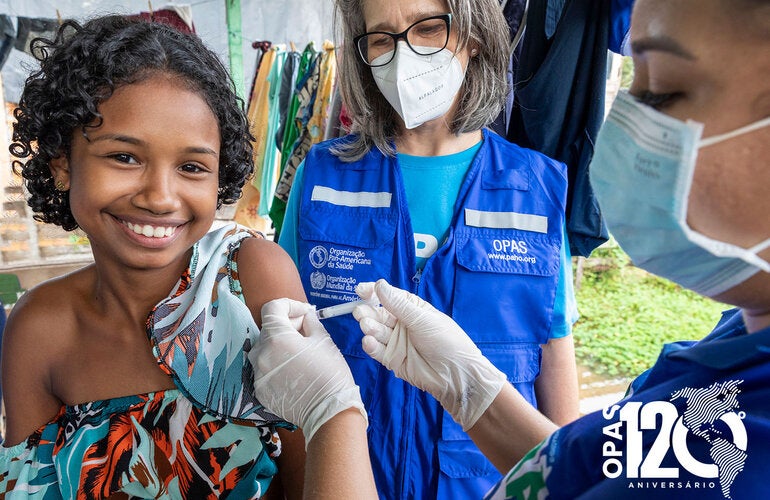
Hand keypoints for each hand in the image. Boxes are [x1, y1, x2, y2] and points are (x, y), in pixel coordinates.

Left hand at [250, 298, 366, 447]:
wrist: (328, 411)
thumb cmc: (329, 373)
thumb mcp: (323, 340)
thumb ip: (310, 322)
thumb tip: (305, 316)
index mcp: (275, 338)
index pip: (272, 308)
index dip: (290, 305)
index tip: (304, 311)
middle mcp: (260, 355)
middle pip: (268, 329)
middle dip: (287, 325)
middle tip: (307, 330)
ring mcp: (258, 374)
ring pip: (264, 350)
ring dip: (280, 345)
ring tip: (300, 352)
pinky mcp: (260, 390)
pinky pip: (265, 369)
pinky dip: (277, 364)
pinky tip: (295, 370)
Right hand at [354, 279, 506, 430]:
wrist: (455, 374)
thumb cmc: (446, 341)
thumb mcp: (422, 319)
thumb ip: (399, 305)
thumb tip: (379, 285)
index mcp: (412, 309)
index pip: (389, 296)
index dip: (374, 292)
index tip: (360, 290)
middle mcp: (403, 323)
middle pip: (379, 314)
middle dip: (368, 312)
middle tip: (360, 312)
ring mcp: (397, 342)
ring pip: (377, 331)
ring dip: (370, 327)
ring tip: (367, 326)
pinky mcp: (393, 359)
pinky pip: (378, 350)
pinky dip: (371, 345)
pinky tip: (369, 341)